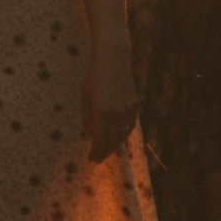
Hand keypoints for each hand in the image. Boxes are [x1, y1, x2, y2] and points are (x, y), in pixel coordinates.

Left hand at [81, 43, 137, 162]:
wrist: (113, 60)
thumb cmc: (94, 77)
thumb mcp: (86, 97)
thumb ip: (87, 118)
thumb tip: (89, 136)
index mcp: (101, 112)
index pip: (99, 139)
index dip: (95, 151)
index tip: (91, 159)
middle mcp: (116, 113)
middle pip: (111, 140)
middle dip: (104, 152)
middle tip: (98, 160)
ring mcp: (127, 109)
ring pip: (122, 134)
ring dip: (115, 146)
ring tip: (107, 152)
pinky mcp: (134, 104)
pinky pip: (130, 125)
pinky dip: (124, 134)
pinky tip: (118, 139)